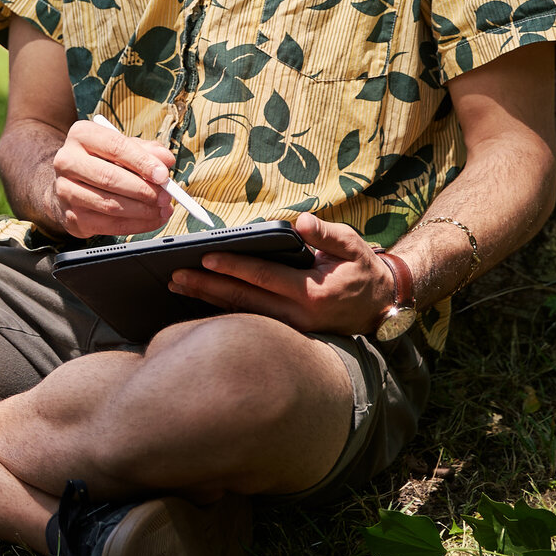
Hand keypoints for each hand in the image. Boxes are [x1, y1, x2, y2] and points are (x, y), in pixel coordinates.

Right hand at [49, 116, 178, 237]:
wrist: (71, 184)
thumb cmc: (103, 162)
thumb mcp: (124, 148)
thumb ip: (147, 150)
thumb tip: (165, 160)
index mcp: (81, 135)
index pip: (115, 146)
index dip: (142, 162)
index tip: (164, 175)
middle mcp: (66, 161)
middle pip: (109, 177)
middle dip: (143, 190)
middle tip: (166, 196)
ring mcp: (64, 191)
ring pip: (110, 204)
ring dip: (143, 211)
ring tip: (162, 209)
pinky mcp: (71, 217)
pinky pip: (109, 225)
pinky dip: (136, 225)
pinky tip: (151, 220)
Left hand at [166, 211, 399, 336]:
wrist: (380, 307)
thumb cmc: (363, 271)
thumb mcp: (353, 246)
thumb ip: (326, 234)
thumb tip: (301, 222)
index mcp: (311, 293)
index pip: (263, 278)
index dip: (233, 266)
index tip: (206, 257)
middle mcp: (297, 316)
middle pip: (243, 300)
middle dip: (207, 286)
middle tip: (176, 276)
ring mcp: (290, 330)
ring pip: (241, 313)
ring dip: (208, 300)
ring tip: (179, 286)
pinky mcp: (286, 334)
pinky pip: (249, 320)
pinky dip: (223, 310)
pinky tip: (201, 300)